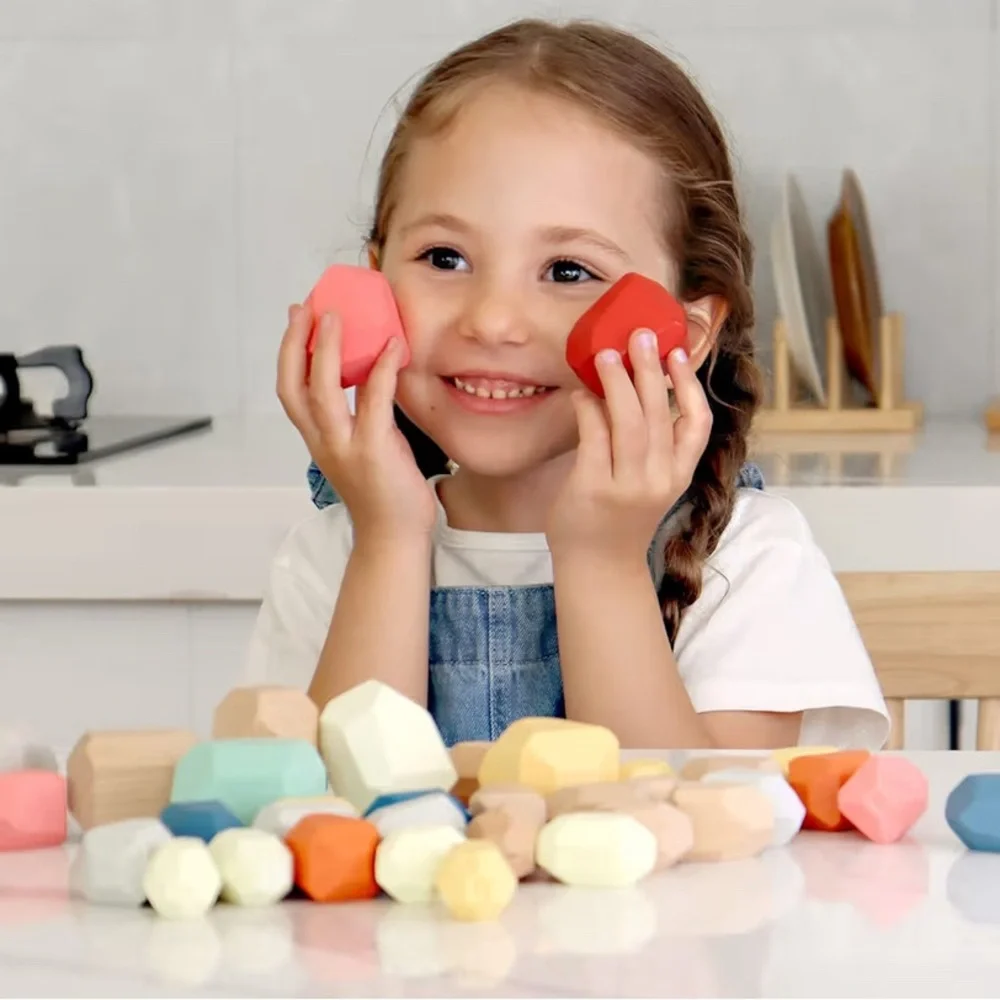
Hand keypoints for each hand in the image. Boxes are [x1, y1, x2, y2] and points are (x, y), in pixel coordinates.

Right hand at [277, 303, 436, 538]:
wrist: (393, 538)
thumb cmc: (384, 494)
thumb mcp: (363, 448)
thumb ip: (360, 416)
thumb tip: (372, 376)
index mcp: (317, 440)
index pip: (290, 391)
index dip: (289, 352)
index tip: (298, 318)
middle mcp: (323, 442)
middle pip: (294, 385)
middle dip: (296, 343)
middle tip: (306, 307)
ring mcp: (345, 447)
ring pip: (323, 390)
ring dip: (328, 349)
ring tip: (338, 316)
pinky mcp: (374, 451)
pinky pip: (373, 401)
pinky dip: (381, 370)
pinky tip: (393, 346)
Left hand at [545, 328, 711, 561]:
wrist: (599, 569)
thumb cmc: (620, 520)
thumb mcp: (651, 484)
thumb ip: (651, 445)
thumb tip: (633, 386)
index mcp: (678, 475)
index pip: (697, 424)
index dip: (689, 385)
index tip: (677, 354)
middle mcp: (658, 479)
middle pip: (659, 414)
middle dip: (650, 370)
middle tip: (640, 335)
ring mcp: (626, 486)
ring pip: (628, 421)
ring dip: (617, 382)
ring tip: (605, 354)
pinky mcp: (593, 488)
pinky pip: (593, 437)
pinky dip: (588, 409)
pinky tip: (580, 394)